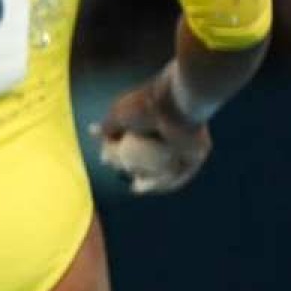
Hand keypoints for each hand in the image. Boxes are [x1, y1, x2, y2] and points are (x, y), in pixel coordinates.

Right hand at [93, 73, 210, 194]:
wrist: (175, 103)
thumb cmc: (146, 105)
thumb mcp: (118, 114)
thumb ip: (107, 126)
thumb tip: (93, 133)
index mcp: (154, 121)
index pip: (137, 143)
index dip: (122, 155)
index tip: (110, 163)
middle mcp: (170, 133)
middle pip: (152, 158)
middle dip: (138, 171)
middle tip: (125, 179)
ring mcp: (184, 144)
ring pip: (167, 167)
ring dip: (152, 180)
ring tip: (137, 188)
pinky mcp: (197, 153)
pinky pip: (182, 172)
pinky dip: (167, 181)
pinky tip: (151, 187)